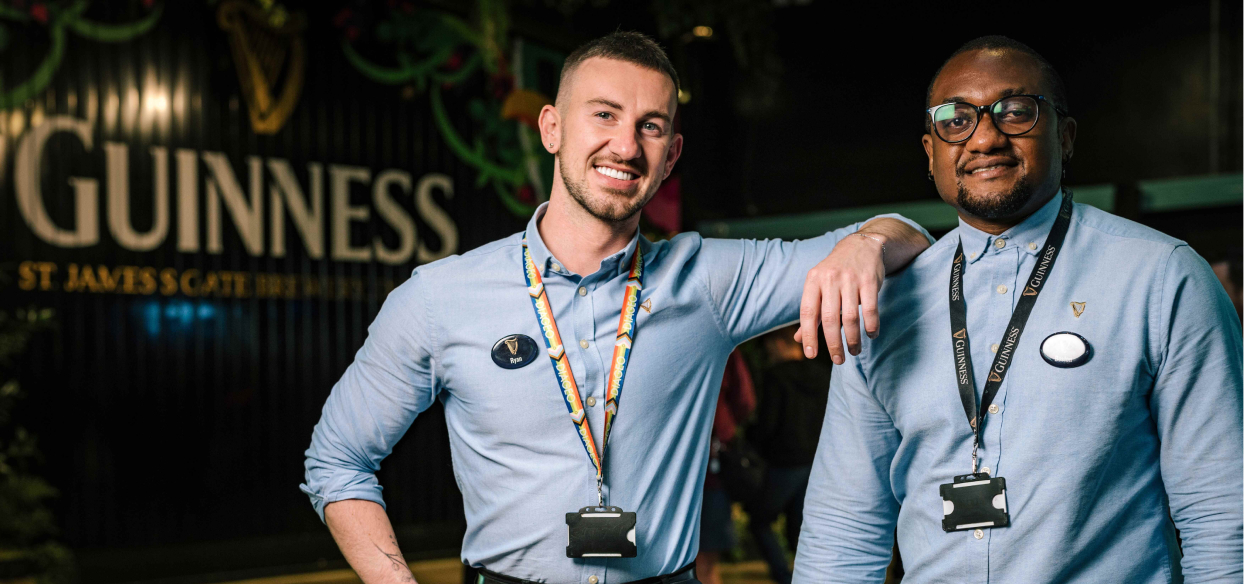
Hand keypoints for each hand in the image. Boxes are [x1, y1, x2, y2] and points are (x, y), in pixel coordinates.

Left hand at [796, 232, 885, 363]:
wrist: (861, 245)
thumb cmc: (835, 272)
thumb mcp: (818, 286)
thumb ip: (811, 313)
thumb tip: (797, 339)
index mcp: (813, 281)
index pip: (808, 313)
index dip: (808, 335)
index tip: (811, 355)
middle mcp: (830, 279)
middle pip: (830, 319)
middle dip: (833, 344)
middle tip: (838, 360)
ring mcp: (850, 279)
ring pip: (850, 317)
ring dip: (853, 339)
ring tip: (854, 351)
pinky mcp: (870, 280)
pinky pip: (870, 309)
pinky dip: (871, 326)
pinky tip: (871, 335)